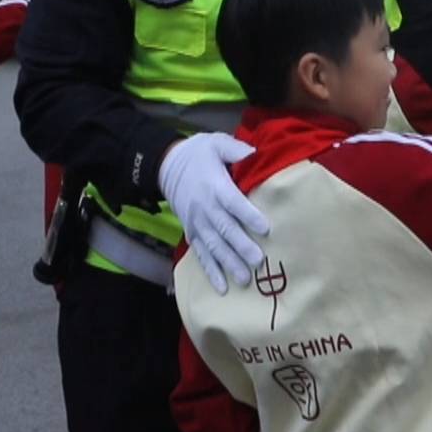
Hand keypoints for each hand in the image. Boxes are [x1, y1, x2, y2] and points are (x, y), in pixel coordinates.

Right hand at [159, 133, 269, 293]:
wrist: (166, 165)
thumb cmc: (198, 153)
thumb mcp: (216, 143)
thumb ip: (236, 149)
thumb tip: (256, 154)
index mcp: (215, 185)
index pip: (233, 202)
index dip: (248, 215)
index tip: (265, 228)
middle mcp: (205, 207)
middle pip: (224, 229)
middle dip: (241, 246)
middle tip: (258, 262)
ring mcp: (197, 223)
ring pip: (214, 246)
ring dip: (228, 264)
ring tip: (244, 280)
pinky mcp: (191, 232)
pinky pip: (201, 255)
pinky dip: (210, 272)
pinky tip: (222, 288)